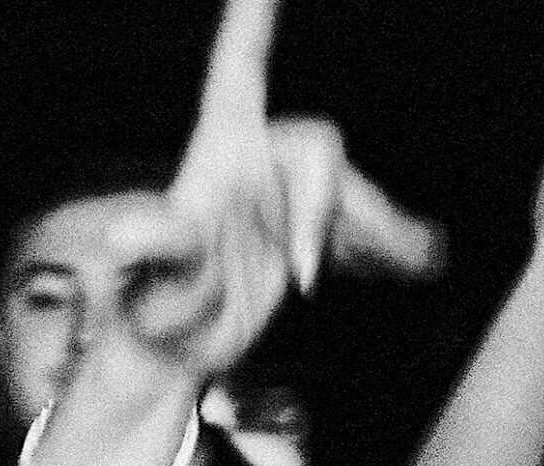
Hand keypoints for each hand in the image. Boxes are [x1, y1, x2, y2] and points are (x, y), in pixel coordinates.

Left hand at [115, 0, 442, 378]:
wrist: (173, 354)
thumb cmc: (154, 312)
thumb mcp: (152, 282)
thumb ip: (155, 252)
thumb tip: (122, 236)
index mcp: (218, 155)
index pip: (238, 68)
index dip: (251, 19)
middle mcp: (256, 166)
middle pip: (320, 150)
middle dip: (322, 209)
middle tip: (300, 279)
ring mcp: (284, 201)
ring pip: (352, 194)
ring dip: (383, 228)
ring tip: (417, 263)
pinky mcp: (304, 235)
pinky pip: (364, 226)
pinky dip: (394, 242)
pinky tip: (422, 262)